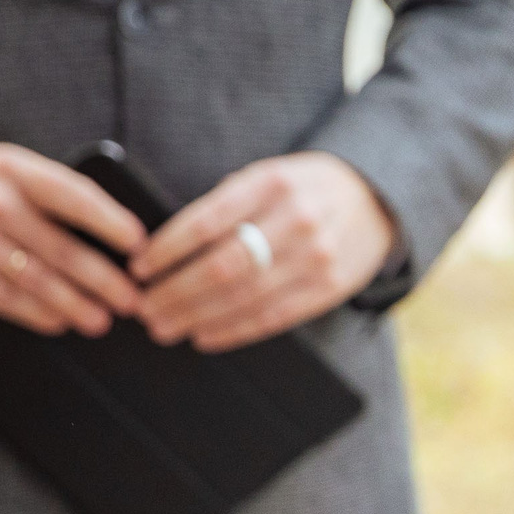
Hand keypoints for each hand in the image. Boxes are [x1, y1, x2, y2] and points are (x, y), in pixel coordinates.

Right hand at [0, 144, 146, 335]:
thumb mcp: (5, 172)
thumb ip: (47, 193)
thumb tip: (117, 236)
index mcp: (11, 168)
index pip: (73, 195)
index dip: (110, 222)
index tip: (141, 246)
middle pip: (60, 248)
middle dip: (103, 280)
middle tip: (133, 302)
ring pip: (34, 278)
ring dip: (73, 304)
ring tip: (101, 321)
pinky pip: (2, 295)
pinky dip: (34, 312)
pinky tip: (57, 321)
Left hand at [135, 153, 395, 351]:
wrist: (374, 201)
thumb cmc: (302, 190)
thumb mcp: (265, 178)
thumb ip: (225, 206)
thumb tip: (164, 250)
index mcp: (270, 184)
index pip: (207, 222)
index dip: (167, 250)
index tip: (138, 268)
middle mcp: (297, 221)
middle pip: (224, 266)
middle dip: (176, 292)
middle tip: (144, 309)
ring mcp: (318, 258)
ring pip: (246, 297)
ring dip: (199, 317)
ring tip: (166, 326)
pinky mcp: (331, 288)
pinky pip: (276, 317)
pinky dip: (235, 330)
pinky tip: (206, 335)